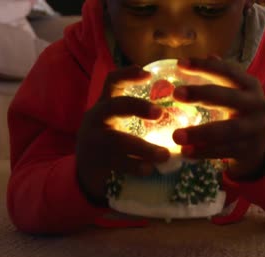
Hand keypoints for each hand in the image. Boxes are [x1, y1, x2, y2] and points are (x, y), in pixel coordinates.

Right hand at [76, 66, 169, 203]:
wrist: (85, 175)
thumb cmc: (110, 146)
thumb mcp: (117, 125)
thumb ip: (137, 117)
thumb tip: (179, 117)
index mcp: (104, 106)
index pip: (112, 82)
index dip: (128, 75)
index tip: (148, 74)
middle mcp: (96, 119)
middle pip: (115, 106)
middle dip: (138, 107)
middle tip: (160, 113)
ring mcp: (93, 140)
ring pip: (118, 140)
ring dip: (144, 147)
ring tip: (165, 155)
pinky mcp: (93, 162)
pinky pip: (116, 162)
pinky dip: (135, 166)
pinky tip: (149, 170)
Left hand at [172, 57, 264, 180]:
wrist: (259, 151)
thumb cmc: (241, 117)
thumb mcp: (237, 95)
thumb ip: (224, 78)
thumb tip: (209, 54)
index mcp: (251, 86)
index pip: (228, 71)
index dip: (205, 66)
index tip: (180, 63)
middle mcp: (257, 105)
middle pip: (227, 97)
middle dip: (201, 94)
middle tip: (176, 93)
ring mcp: (255, 129)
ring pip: (226, 130)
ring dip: (199, 132)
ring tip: (176, 136)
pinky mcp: (248, 150)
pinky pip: (223, 151)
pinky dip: (203, 152)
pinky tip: (185, 151)